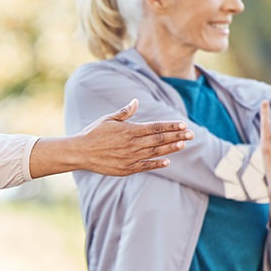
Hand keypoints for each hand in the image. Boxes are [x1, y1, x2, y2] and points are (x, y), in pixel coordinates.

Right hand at [70, 99, 191, 175]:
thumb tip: (136, 102)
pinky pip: (145, 165)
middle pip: (159, 139)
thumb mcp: (108, 119)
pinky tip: (167, 161)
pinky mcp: (125, 169)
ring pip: (155, 152)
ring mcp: (130, 157)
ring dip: (171, 148)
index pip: (155, 127)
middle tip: (191, 134)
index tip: (183, 125)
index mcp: (129, 130)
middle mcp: (132, 144)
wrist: (80, 152)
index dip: (170, 126)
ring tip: (183, 144)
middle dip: (177, 136)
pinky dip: (156, 163)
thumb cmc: (93, 134)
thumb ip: (124, 112)